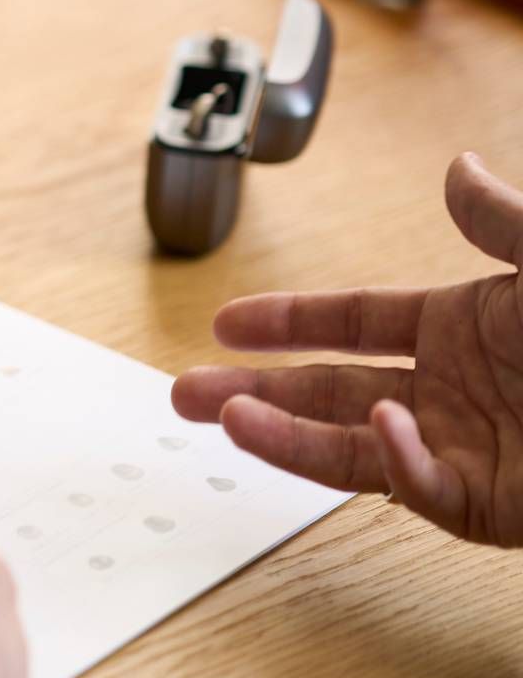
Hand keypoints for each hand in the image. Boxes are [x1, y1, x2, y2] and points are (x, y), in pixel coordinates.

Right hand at [172, 153, 522, 546]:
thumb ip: (505, 223)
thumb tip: (455, 172)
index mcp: (464, 326)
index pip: (351, 323)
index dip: (284, 323)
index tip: (225, 324)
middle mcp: (452, 390)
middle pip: (326, 391)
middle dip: (251, 391)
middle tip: (186, 394)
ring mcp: (466, 449)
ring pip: (349, 447)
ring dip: (283, 435)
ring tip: (225, 419)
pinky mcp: (492, 505)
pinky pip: (422, 487)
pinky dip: (392, 462)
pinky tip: (378, 428)